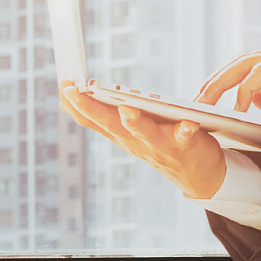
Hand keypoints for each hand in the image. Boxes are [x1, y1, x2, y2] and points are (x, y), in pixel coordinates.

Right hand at [60, 80, 227, 198]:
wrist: (197, 175)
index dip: (75, 104)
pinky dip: (185, 129)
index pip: (92, 119)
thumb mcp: (127, 130)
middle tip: (75, 90)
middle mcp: (135, 140)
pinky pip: (184, 136)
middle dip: (90, 108)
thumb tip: (67, 96)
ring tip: (126, 108)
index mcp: (121, 133)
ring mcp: (158, 144)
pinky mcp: (184, 145)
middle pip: (110, 124)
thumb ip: (105, 114)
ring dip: (133, 121)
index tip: (63, 86)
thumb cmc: (159, 143)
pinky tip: (189, 122)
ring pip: (143, 132)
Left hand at [197, 39, 260, 131]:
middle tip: (195, 100)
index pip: (252, 64)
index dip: (228, 78)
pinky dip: (245, 90)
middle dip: (216, 80)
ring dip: (221, 84)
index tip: (209, 97)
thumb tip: (254, 99)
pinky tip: (238, 108)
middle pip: (243, 60)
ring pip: (246, 63)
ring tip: (204, 104)